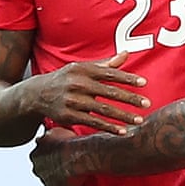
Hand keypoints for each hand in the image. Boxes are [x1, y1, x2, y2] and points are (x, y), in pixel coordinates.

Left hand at [31, 127, 87, 185]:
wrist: (83, 155)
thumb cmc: (73, 142)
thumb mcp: (57, 130)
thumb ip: (48, 134)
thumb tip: (45, 132)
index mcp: (36, 153)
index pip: (39, 157)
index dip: (50, 157)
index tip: (60, 157)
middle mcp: (37, 166)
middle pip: (41, 169)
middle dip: (51, 169)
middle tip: (65, 167)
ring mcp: (44, 180)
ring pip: (47, 182)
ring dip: (55, 181)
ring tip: (69, 178)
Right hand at [33, 51, 149, 132]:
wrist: (38, 94)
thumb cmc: (67, 79)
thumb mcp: (82, 69)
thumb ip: (105, 65)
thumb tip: (126, 54)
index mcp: (84, 70)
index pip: (110, 74)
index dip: (127, 78)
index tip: (144, 83)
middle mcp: (78, 84)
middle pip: (109, 92)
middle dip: (130, 99)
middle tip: (147, 104)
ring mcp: (74, 101)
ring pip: (103, 109)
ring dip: (123, 116)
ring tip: (139, 120)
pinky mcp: (70, 116)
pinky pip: (94, 122)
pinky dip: (109, 127)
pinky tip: (123, 131)